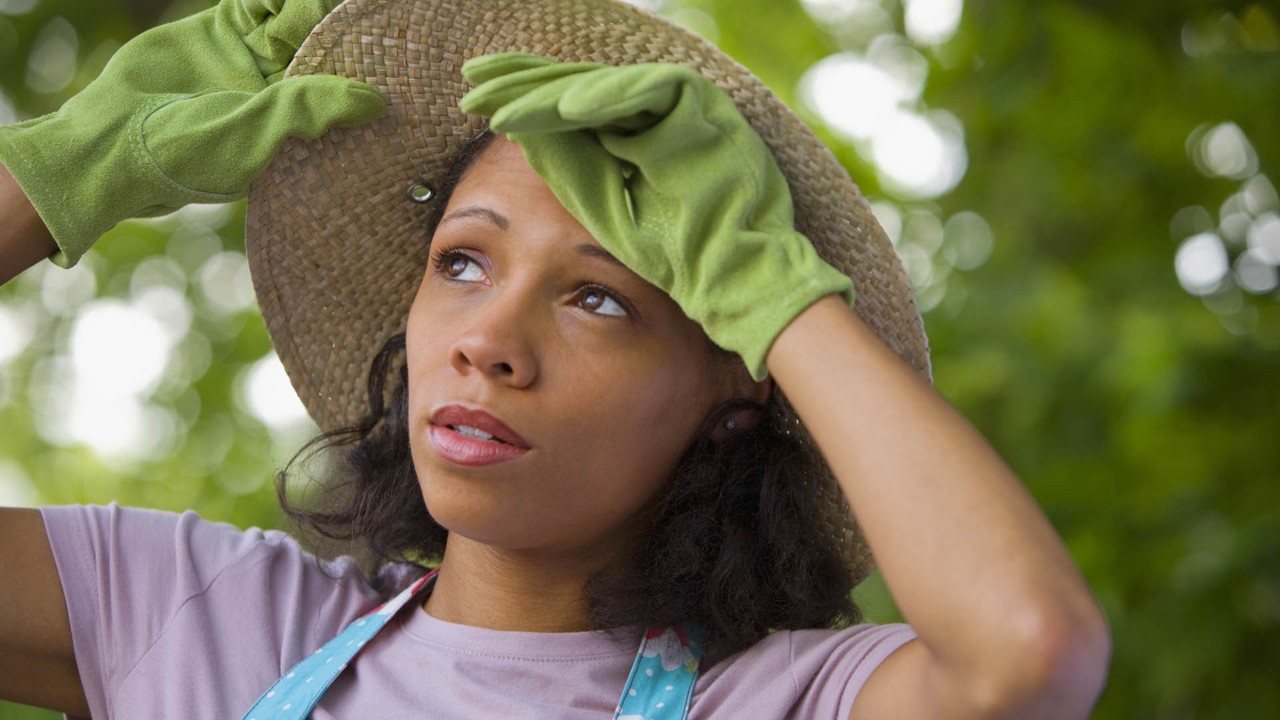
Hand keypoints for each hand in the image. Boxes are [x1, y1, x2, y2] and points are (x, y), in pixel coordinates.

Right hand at [0, 0, 384, 267]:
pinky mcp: (221, 31)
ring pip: (293, 18)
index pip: (343, 87)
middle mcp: (279, 90)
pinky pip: (256, 3)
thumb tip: (376, 102)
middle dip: (348, 25)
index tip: (396, 43)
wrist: (112, 142)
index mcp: (297, 122)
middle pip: (326, 47)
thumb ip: (309, 111)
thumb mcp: (255, 135)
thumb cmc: (187, 157)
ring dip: (313, 4)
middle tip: (376, 6)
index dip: (367, 65)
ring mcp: (250, 58)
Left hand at [460, 53, 851, 379]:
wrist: (736, 281)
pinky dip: (609, 98)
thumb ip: (575, 175)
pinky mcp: (702, 109)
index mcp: (631, 134)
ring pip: (604, 85)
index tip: (475, 101)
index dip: (523, 100)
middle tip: (473, 76)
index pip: (569, 105)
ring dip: (552, 91)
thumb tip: (524, 140)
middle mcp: (653, 113)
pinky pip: (648, 93)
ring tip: (503, 102)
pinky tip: (566, 109)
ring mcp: (679, 106)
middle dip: (523, 81)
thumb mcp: (609, 212)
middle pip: (578, 85)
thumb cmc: (678, 258)